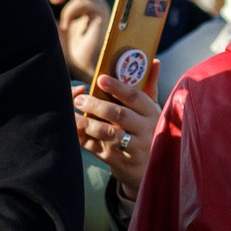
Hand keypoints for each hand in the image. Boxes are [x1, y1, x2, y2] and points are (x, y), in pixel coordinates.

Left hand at [52, 0, 108, 77]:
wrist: (82, 70)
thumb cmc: (68, 49)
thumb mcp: (52, 24)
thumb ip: (47, 8)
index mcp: (85, 0)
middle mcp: (94, 1)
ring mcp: (99, 9)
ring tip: (54, 0)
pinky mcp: (100, 19)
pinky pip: (85, 3)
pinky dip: (70, 11)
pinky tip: (63, 26)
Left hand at [76, 67, 161, 196]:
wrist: (156, 170)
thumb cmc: (151, 132)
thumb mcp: (155, 112)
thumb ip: (150, 88)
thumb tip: (155, 61)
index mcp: (153, 113)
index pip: (135, 97)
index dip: (117, 87)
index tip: (100, 78)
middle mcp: (146, 130)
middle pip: (119, 114)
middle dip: (97, 105)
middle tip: (80, 99)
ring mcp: (135, 148)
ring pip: (108, 134)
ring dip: (88, 124)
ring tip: (74, 116)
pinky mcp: (123, 163)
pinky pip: (101, 150)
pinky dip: (86, 141)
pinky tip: (75, 133)